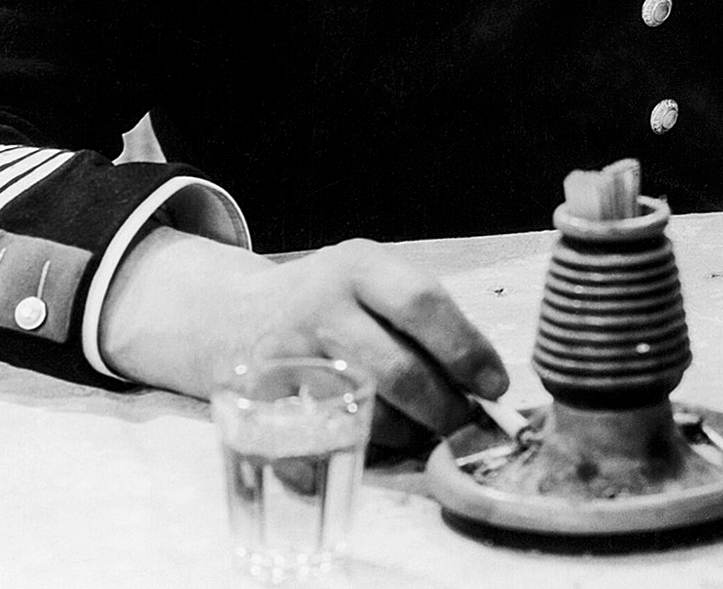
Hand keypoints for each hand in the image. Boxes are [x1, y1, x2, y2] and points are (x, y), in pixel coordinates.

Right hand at [99, 227, 507, 440]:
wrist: (228, 313)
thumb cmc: (324, 300)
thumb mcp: (369, 279)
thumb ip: (419, 317)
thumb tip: (484, 377)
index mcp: (358, 266)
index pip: (424, 303)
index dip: (466, 349)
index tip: (495, 385)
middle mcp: (319, 305)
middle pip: (396, 369)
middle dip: (441, 407)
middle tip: (461, 424)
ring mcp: (285, 354)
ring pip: (361, 412)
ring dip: (403, 435)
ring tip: (419, 434)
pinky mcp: (258, 400)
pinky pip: (314, 443)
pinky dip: (345, 455)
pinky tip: (364, 449)